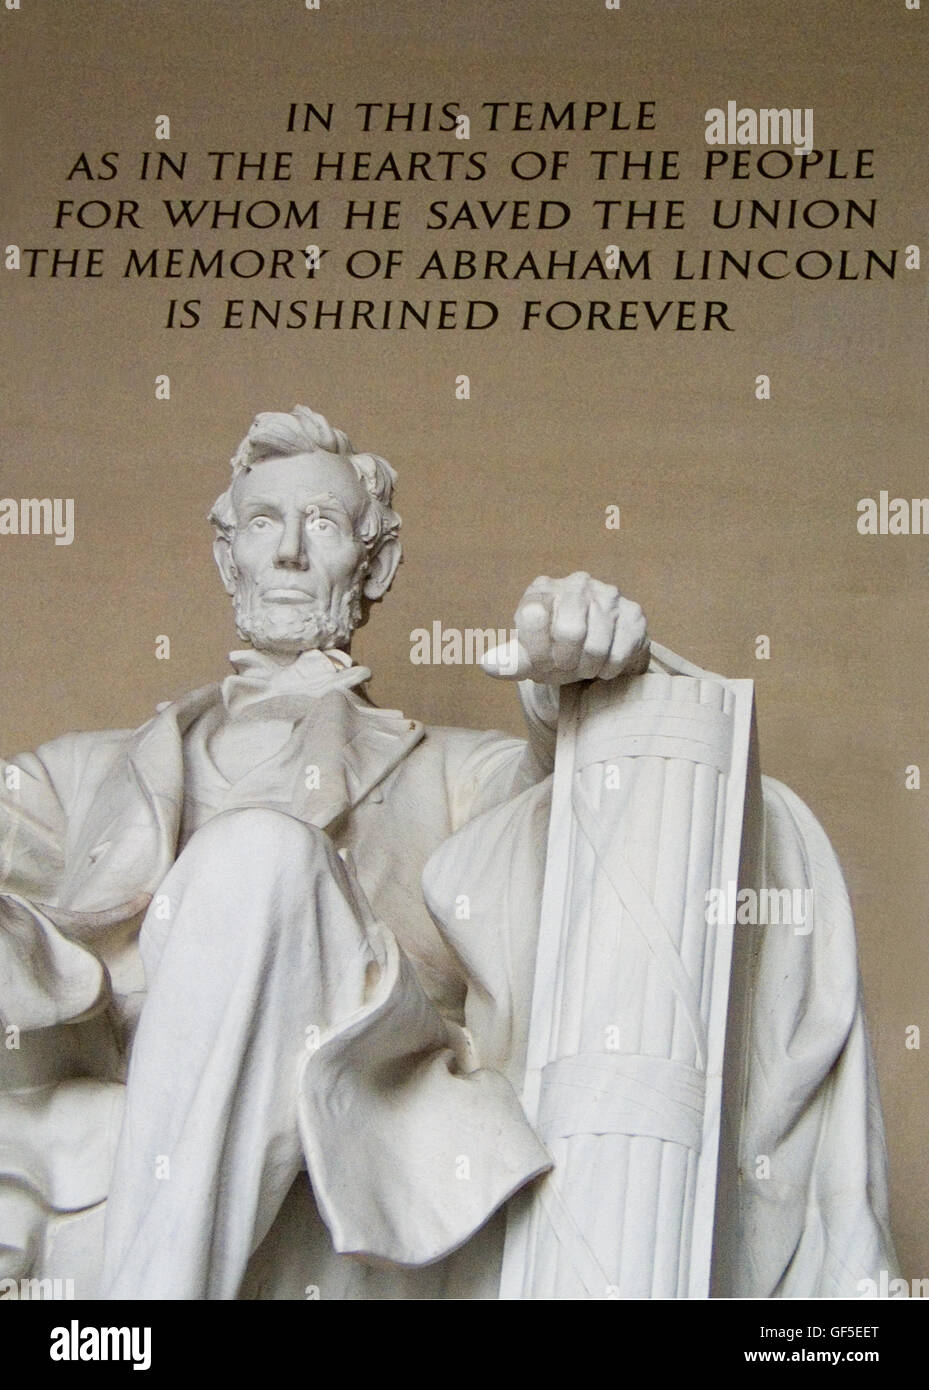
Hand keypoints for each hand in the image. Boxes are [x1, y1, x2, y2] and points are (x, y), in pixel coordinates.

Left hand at [481, 572, 649, 682]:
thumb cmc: (555, 653)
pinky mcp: (634, 614)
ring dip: (587, 668)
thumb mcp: (528, 658)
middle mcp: (577, 583)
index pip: (533, 616)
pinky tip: (604, 664)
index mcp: (542, 588)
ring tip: (585, 666)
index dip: (537, 652)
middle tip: (566, 667)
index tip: (542, 663)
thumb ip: (508, 662)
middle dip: (565, 662)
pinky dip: (608, 670)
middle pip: (569, 632)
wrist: (598, 654)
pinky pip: (619, 654)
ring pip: (596, 647)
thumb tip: (488, 665)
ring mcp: (609, 595)